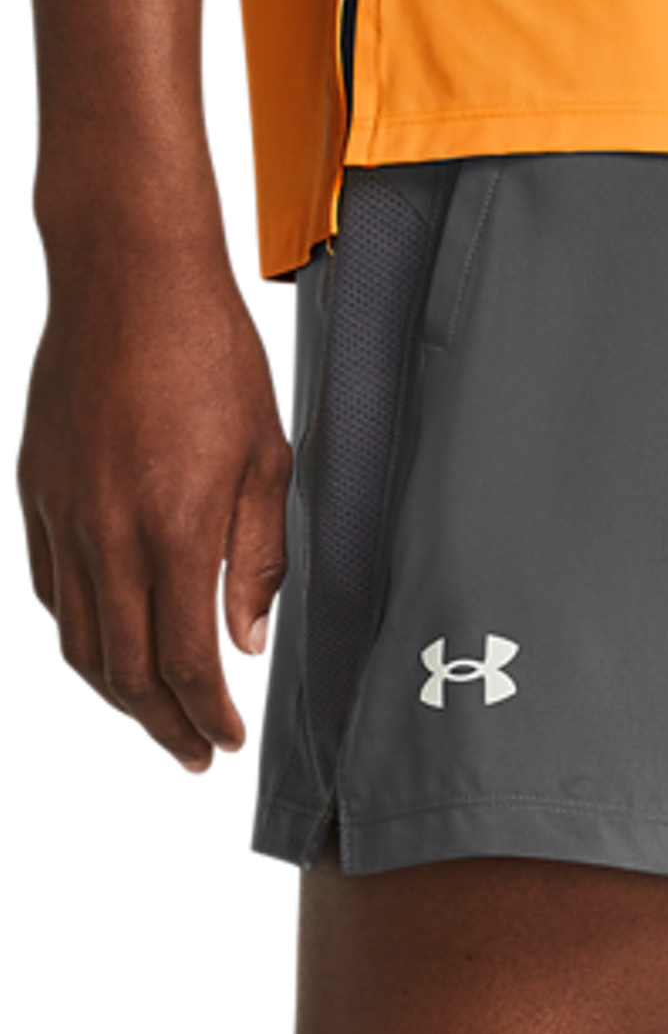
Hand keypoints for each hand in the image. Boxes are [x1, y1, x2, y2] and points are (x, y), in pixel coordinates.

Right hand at [16, 241, 292, 771]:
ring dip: (116, 691)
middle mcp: (104, 536)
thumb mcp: (266, 457)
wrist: (128, 281)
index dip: (205, 714)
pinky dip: (79, 633)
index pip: (183, 660)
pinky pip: (48, 590)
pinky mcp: (35, 493)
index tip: (226, 740)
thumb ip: (254, 556)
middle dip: (161, 723)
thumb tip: (243, 638)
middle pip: (123, 669)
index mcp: (172, 530)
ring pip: (77, 639)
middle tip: (192, 751)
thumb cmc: (212, 358)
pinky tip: (108, 640)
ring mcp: (59, 516)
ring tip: (153, 714)